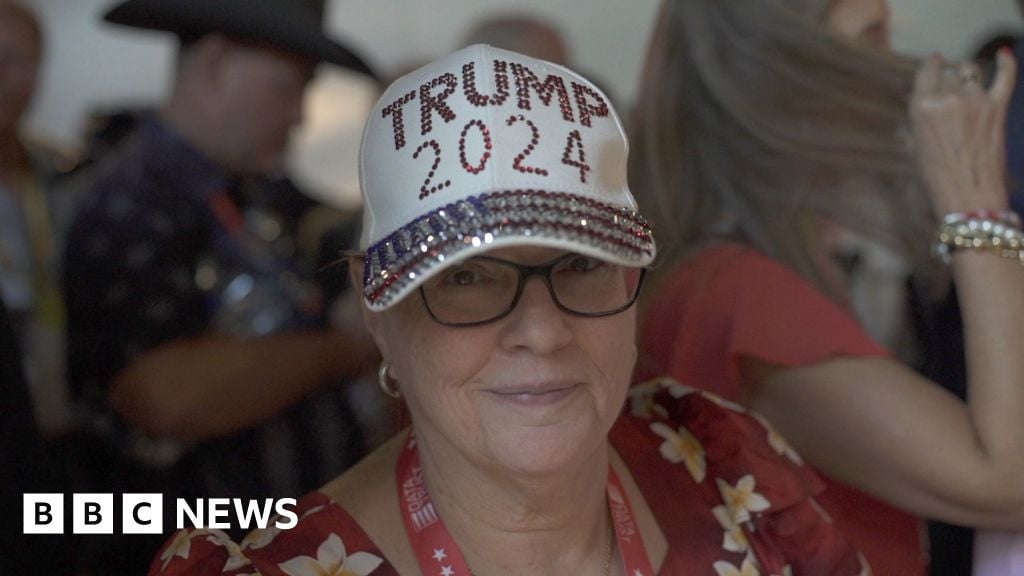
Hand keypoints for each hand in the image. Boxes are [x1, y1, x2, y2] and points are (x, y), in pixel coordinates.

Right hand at [910, 50, 1016, 215]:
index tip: (932, 63)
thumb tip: (921, 102)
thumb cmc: (937, 177)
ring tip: (966, 80)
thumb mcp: (916, 146)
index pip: (926, 72)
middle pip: (949, 72)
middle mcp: (949, 98)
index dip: (930, 66)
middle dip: (947, 76)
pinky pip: (1006, 76)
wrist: (968, 195)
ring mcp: (976, 101)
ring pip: (971, 69)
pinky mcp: (997, 108)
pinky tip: (1004, 54)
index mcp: (922, 106)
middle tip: (948, 88)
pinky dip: (1006, 63)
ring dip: (967, 72)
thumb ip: (919, 119)